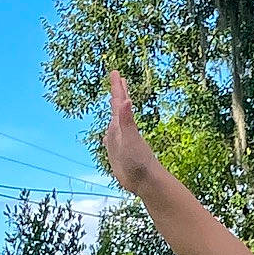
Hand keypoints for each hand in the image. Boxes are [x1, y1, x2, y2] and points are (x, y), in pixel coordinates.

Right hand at [104, 69, 160, 192]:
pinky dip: (108, 135)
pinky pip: (111, 140)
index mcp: (124, 125)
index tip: (116, 72)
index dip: (117, 87)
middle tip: (117, 78)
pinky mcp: (118, 154)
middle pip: (119, 107)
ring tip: (113, 102)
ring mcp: (120, 141)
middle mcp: (122, 130)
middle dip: (118, 92)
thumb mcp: (130, 139)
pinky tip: (107, 136)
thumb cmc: (139, 162)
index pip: (120, 101)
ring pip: (115, 122)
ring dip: (114, 111)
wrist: (146, 182)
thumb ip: (127, 121)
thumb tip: (126, 101)